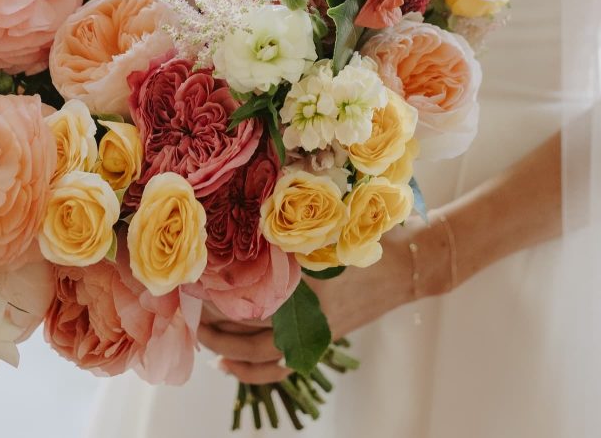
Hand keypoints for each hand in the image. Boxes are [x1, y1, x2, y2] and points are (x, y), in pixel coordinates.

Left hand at [198, 227, 417, 383]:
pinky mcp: (324, 338)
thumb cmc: (374, 237)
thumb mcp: (330, 229)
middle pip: (250, 330)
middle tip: (189, 310)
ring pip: (261, 353)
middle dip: (215, 323)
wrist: (412, 264)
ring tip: (202, 335)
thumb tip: (241, 232)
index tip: (192, 284)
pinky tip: (226, 363)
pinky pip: (281, 366)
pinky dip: (252, 371)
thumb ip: (291, 235)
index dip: (218, 295)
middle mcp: (311, 313)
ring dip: (227, 347)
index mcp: (309, 284)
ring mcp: (318, 330)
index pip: (251, 298)